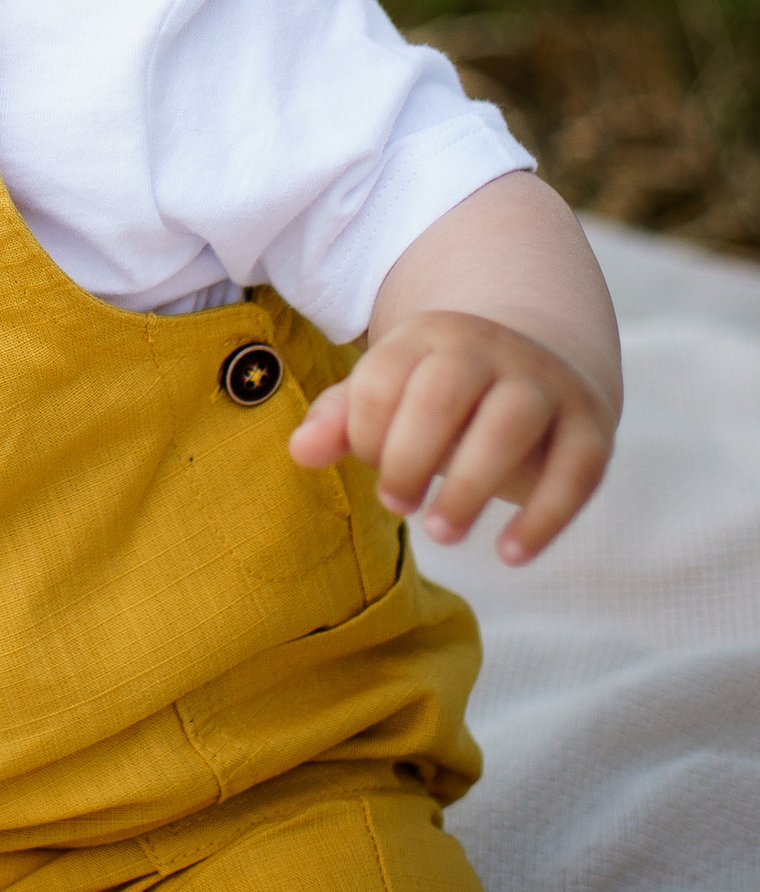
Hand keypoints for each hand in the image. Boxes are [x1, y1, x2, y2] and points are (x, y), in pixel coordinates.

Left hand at [289, 306, 614, 564]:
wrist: (545, 358)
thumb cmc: (448, 393)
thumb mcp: (395, 390)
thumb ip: (344, 417)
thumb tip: (300, 452)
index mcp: (431, 335)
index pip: (384, 377)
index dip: (366, 432)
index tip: (373, 469)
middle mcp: (490, 349)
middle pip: (443, 392)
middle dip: (409, 455)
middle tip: (396, 506)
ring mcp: (545, 383)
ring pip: (509, 424)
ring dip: (470, 485)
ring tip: (441, 533)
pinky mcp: (591, 425)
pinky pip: (577, 469)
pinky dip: (544, 516)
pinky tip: (511, 556)